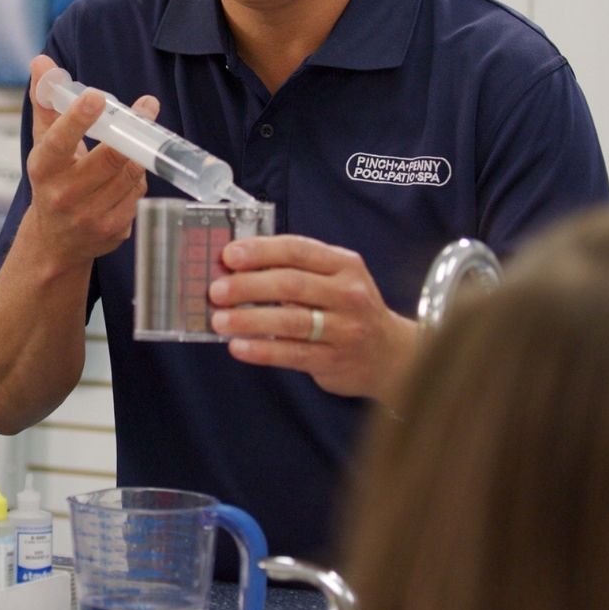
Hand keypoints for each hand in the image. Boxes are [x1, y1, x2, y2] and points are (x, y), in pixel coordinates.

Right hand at [23, 55, 156, 266]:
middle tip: (148, 104)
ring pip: (130, 175)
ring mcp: (90, 217)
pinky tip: (128, 178)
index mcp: (44, 168)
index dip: (78, 119)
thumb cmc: (52, 180)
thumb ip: (46, 102)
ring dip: (137, 156)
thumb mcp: (44, 143)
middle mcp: (64, 196)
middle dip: (132, 131)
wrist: (54, 241)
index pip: (60, 140)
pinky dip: (139, 180)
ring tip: (133, 146)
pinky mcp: (113, 231)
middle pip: (109, 158)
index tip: (97, 97)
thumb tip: (42, 61)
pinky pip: (139, 195)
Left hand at [208, 234, 418, 405]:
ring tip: (219, 321)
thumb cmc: (351, 310)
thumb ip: (299, 269)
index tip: (229, 255)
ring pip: (290, 320)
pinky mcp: (334, 360)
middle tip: (217, 290)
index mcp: (345, 265)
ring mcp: (344, 328)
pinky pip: (292, 354)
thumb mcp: (338, 279)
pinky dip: (262, 350)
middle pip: (290, 284)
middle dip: (248, 286)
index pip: (298, 250)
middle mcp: (348, 294)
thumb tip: (241, 266)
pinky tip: (238, 347)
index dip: (261, 250)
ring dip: (249, 320)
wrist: (391, 355)